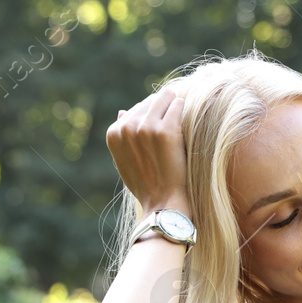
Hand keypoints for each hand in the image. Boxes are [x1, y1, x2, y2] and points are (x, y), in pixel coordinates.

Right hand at [106, 84, 191, 215]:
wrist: (162, 203)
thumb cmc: (146, 185)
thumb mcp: (125, 161)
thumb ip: (123, 137)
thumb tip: (122, 111)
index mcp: (114, 134)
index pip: (133, 110)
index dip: (149, 114)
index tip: (161, 123)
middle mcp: (127, 128)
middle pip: (147, 103)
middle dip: (161, 106)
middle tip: (173, 112)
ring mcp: (146, 128)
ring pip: (163, 99)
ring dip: (172, 102)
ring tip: (180, 109)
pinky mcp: (166, 130)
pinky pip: (177, 106)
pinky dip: (182, 108)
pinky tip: (187, 113)